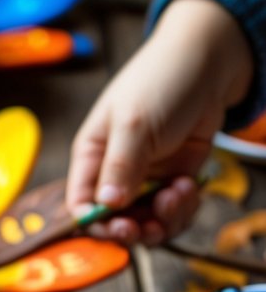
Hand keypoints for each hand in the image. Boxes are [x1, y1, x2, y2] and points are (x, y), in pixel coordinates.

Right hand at [66, 0, 253, 244]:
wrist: (208, 63)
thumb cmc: (160, 81)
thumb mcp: (135, 123)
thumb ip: (119, 166)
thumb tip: (105, 207)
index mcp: (92, 156)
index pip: (81, 204)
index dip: (97, 224)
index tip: (122, 226)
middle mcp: (115, 172)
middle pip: (115, 221)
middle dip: (136, 228)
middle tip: (154, 223)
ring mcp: (146, 178)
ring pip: (147, 222)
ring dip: (166, 218)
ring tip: (180, 192)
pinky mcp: (174, 179)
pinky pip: (174, 212)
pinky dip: (184, 209)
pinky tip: (190, 187)